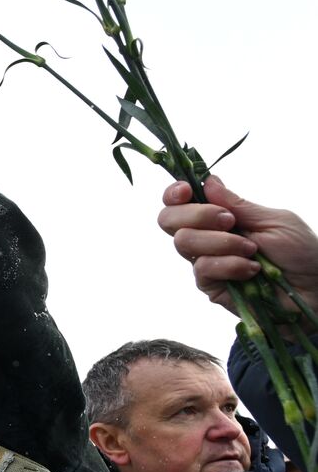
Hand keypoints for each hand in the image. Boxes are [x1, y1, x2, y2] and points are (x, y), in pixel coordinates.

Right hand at [158, 177, 317, 324]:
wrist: (315, 289)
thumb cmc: (301, 252)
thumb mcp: (274, 220)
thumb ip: (239, 204)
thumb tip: (208, 181)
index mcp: (219, 218)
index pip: (179, 203)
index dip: (174, 194)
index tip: (186, 190)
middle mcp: (207, 238)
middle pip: (169, 220)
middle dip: (196, 215)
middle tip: (229, 221)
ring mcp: (206, 263)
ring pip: (185, 242)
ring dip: (222, 242)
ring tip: (252, 250)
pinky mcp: (210, 286)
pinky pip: (203, 269)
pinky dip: (230, 265)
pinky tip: (252, 270)